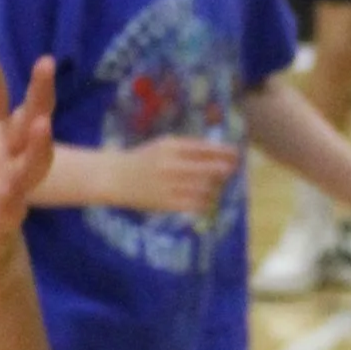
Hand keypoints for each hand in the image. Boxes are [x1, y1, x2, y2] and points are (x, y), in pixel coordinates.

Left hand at [0, 38, 53, 285]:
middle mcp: (8, 154)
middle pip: (29, 119)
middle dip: (39, 93)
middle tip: (45, 63)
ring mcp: (12, 187)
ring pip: (33, 162)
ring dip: (38, 145)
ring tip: (42, 123)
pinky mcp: (3, 219)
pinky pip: (10, 206)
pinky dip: (8, 199)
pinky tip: (5, 195)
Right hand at [113, 135, 240, 215]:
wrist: (115, 178)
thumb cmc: (142, 159)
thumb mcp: (162, 145)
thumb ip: (187, 148)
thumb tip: (218, 154)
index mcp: (170, 147)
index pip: (205, 149)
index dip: (223, 152)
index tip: (236, 154)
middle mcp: (172, 165)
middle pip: (210, 169)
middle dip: (225, 169)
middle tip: (232, 169)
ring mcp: (170, 185)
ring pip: (206, 188)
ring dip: (215, 187)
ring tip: (215, 185)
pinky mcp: (168, 203)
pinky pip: (196, 204)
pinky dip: (205, 202)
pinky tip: (205, 199)